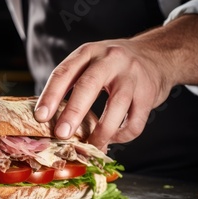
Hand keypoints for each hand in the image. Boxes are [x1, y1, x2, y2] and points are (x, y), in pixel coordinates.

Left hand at [34, 14, 197, 151]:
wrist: (158, 54)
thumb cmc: (113, 65)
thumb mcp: (91, 61)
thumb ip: (71, 82)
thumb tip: (48, 118)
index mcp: (88, 52)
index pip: (64, 72)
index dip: (50, 95)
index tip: (40, 117)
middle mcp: (110, 60)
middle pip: (88, 86)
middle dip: (73, 113)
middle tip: (61, 134)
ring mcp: (132, 75)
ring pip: (116, 106)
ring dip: (101, 131)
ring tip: (90, 145)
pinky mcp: (150, 93)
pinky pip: (135, 121)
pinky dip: (122, 135)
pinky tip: (113, 138)